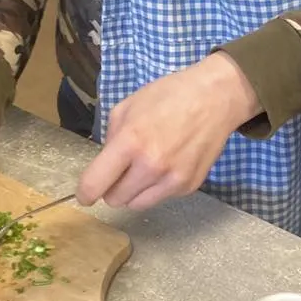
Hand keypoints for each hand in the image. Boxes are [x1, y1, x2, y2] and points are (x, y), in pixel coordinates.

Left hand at [75, 53, 259, 209]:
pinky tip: (166, 164)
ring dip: (133, 191)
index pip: (95, 183)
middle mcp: (151, 166)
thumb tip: (105, 165)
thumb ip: (111, 137)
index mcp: (131, 141)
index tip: (84, 194)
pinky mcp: (189, 186)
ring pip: (136, 204)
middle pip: (115, 199)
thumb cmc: (169, 96)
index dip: (85, 192)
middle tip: (121, 169)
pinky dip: (156, 187)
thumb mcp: (128, 106)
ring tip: (143, 168)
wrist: (215, 98)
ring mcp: (172, 180)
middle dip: (112, 187)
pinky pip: (160, 197)